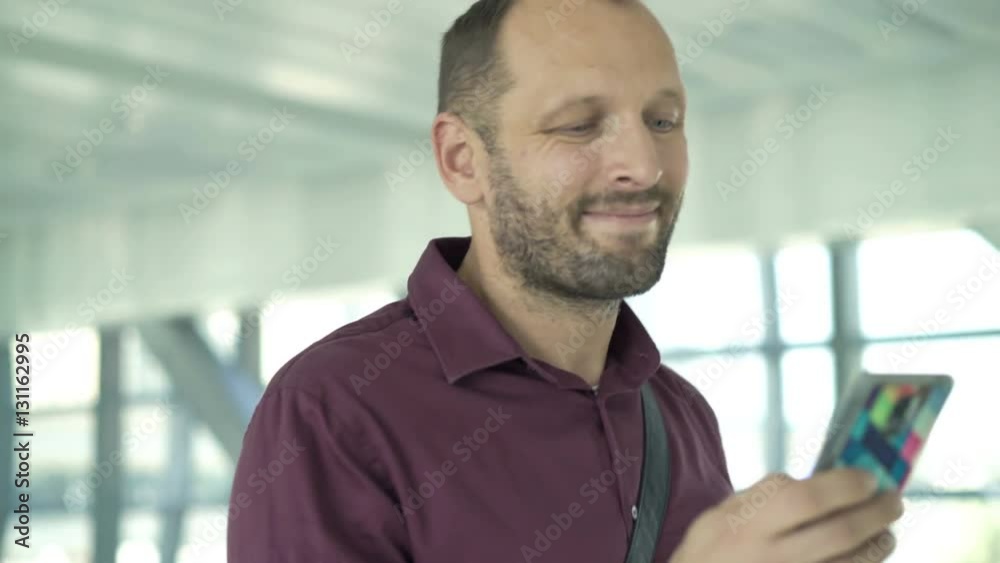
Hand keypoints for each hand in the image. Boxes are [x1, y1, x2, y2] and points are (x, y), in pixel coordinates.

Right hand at [670, 468, 903, 562]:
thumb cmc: (712, 550)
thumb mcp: (721, 514)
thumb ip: (765, 497)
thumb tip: (817, 481)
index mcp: (747, 527)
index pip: (806, 499)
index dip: (845, 485)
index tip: (867, 477)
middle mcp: (771, 559)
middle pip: (840, 533)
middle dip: (876, 513)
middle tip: (893, 500)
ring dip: (879, 546)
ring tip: (886, 532)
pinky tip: (867, 559)